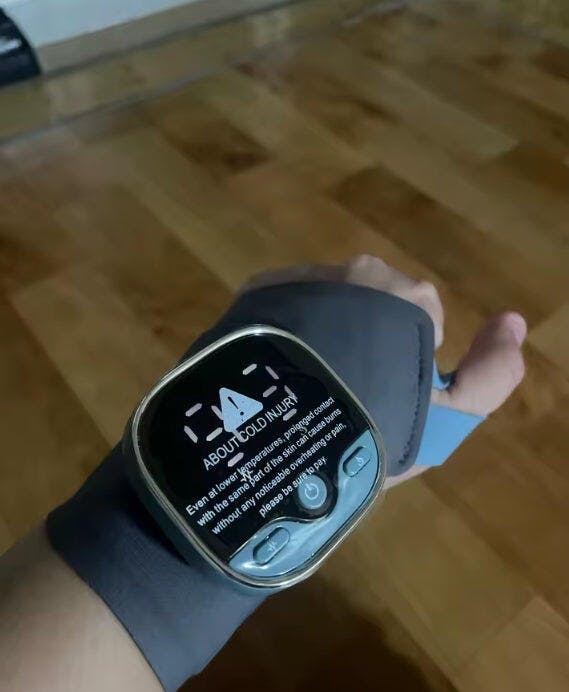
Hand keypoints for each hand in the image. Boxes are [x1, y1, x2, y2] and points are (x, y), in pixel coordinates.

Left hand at [245, 255, 525, 483]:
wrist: (284, 418)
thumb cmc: (376, 418)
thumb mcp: (450, 416)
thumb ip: (490, 375)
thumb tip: (512, 322)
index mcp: (410, 297)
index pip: (420, 322)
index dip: (406, 367)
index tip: (384, 399)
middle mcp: (359, 273)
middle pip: (370, 309)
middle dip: (363, 345)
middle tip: (342, 395)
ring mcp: (308, 276)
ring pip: (325, 306)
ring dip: (320, 337)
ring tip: (305, 388)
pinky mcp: (260, 290)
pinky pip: (282, 308)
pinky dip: (284, 334)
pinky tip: (276, 371)